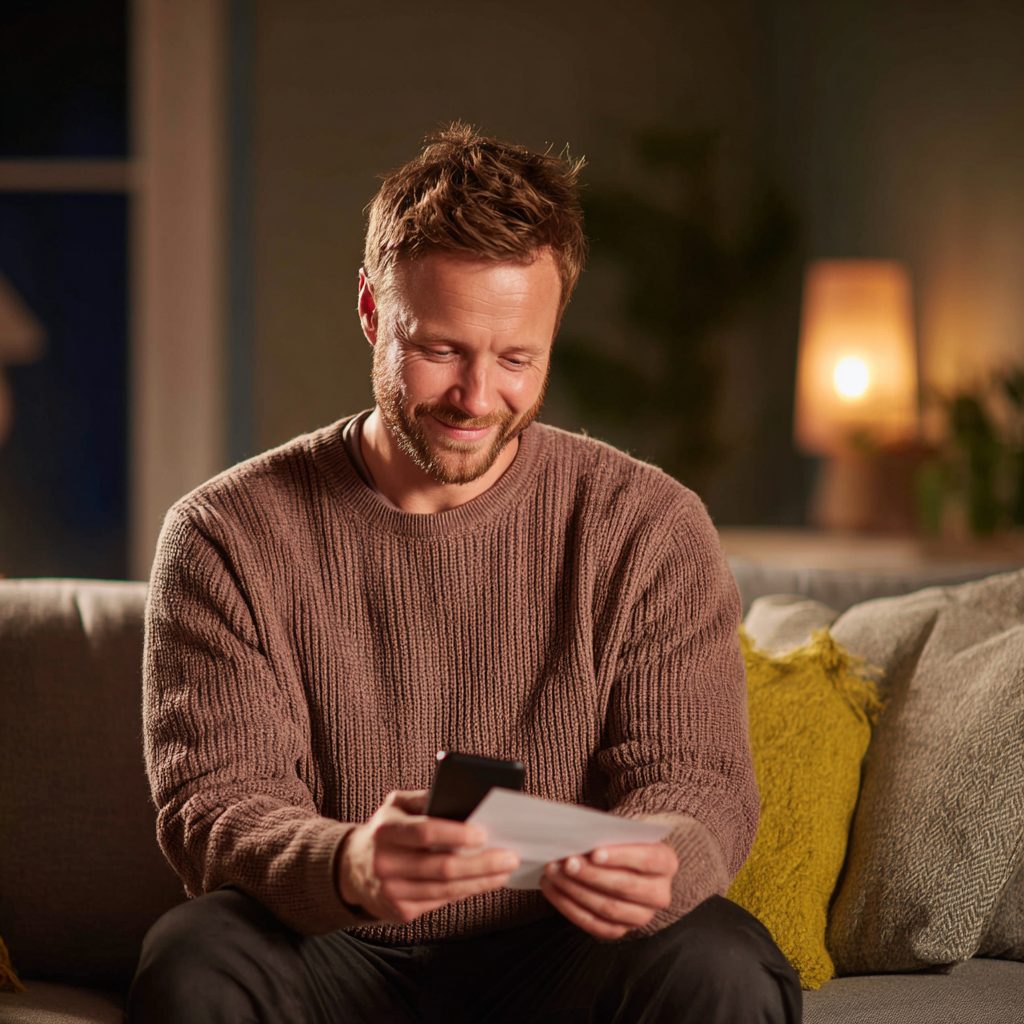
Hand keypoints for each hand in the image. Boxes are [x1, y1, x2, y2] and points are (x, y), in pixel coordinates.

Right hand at [337, 789, 519, 923]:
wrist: (352, 868)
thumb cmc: (387, 828)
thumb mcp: (397, 804)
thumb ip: (426, 799)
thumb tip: (467, 801)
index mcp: (385, 830)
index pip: (425, 833)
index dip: (456, 834)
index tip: (484, 833)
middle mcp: (385, 863)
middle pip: (442, 867)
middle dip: (481, 863)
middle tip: (510, 856)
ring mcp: (391, 892)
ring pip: (446, 890)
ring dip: (481, 881)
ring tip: (505, 870)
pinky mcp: (401, 912)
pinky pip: (441, 902)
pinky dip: (467, 892)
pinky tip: (485, 882)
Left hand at [540, 842, 677, 939]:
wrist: (626, 863)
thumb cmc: (621, 841)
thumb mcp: (622, 831)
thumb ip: (607, 833)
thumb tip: (577, 836)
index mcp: (666, 862)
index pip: (647, 860)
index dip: (620, 857)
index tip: (594, 852)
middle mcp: (659, 893)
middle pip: (625, 887)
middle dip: (592, 874)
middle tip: (566, 862)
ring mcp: (642, 915)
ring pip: (609, 908)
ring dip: (576, 890)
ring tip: (553, 873)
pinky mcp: (621, 929)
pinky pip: (595, 924)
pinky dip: (570, 907)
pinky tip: (553, 890)